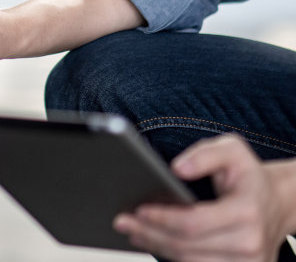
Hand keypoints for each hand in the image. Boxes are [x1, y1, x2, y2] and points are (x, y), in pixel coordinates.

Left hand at [113, 134, 293, 261]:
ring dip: (156, 246)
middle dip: (150, 233)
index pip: (194, 222)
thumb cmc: (248, 174)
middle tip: (122, 220)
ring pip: (190, 261)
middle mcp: (249, 243)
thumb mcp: (232, 149)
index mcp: (246, 212)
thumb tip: (177, 168)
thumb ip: (204, 154)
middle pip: (186, 245)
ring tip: (133, 231)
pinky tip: (153, 241)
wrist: (277, 202)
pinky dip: (172, 255)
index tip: (138, 209)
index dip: (162, 218)